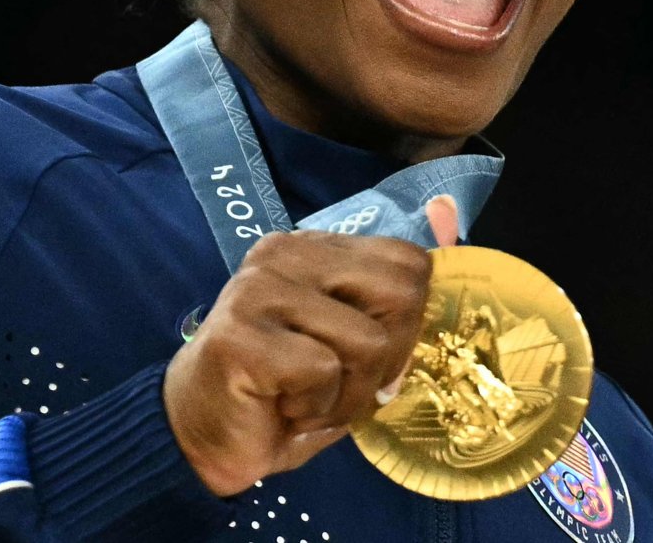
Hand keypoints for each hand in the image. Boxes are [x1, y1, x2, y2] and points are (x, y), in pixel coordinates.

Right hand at [163, 195, 460, 495]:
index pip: (408, 261)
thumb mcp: (351, 342)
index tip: (370, 358)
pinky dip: (315, 407)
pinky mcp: (242, 335)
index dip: (407, 323)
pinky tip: (282, 407)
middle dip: (387, 358)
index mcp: (312, 248)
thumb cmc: (284, 392)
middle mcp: (282, 254)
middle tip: (342, 383)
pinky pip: (323, 371)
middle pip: (400, 294)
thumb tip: (450, 215)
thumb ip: (396, 292)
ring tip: (307, 399)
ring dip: (349, 394)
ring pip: (368, 341)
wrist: (202, 437)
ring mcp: (257, 290)